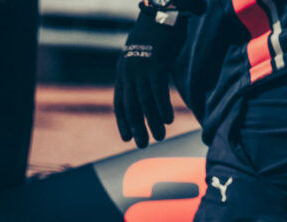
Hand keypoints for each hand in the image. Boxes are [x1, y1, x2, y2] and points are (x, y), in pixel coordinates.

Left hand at [114, 9, 186, 147]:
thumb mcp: (143, 56)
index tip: (126, 138)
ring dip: (151, 122)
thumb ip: (141, 73)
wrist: (162, 10)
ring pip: (144, 101)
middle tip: (142, 144)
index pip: (119, 102)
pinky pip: (158, 91)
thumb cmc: (156, 35)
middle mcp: (128, 71)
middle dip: (136, 127)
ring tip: (159, 136)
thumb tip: (146, 90)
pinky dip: (162, 107)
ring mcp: (141, 67)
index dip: (122, 121)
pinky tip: (167, 120)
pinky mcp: (156, 63)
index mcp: (122, 70)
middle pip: (130, 106)